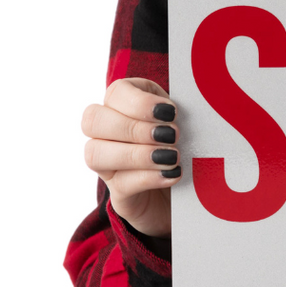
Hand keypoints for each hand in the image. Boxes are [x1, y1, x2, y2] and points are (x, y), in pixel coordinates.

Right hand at [81, 76, 179, 235]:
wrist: (193, 191)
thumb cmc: (187, 146)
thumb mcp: (187, 122)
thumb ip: (180, 112)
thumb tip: (178, 111)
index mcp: (125, 105)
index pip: (115, 93)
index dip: (139, 102)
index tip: (170, 113)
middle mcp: (107, 134)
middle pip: (92, 120)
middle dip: (133, 127)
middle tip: (171, 135)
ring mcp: (108, 166)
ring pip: (95, 154)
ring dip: (137, 154)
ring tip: (172, 157)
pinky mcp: (119, 194)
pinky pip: (121, 184)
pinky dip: (149, 177)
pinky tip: (172, 174)